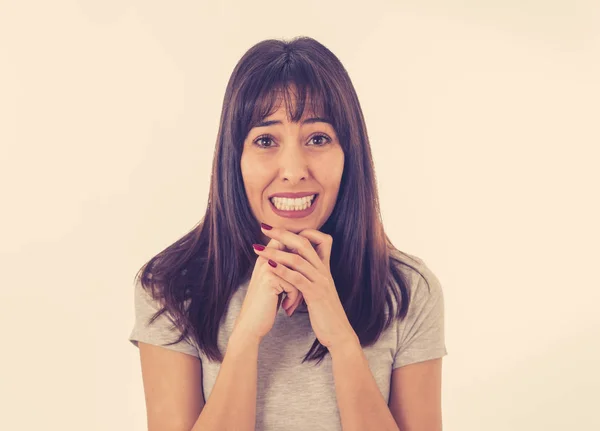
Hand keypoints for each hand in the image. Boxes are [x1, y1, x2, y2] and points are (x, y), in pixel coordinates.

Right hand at [232, 236, 302, 341]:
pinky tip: (286, 307)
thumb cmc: (266, 304)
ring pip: (298, 273)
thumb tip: (307, 257)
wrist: (251, 324)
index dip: (300, 251)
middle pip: (296, 257)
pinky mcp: (270, 280)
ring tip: (292, 303)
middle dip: (302, 276)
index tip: (305, 267)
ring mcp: (266, 267)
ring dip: (298, 291)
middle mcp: (265, 257)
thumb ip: (285, 268)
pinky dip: (294, 299)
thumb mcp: (275, 282)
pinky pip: (294, 285)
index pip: (288, 243)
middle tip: (298, 296)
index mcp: (266, 255)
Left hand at [252, 224, 357, 350]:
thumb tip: (297, 266)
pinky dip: (282, 270)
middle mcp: (323, 271)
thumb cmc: (325, 312)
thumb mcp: (319, 289)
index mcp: (324, 268)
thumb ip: (310, 276)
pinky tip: (269, 266)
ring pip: (297, 259)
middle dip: (282, 233)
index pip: (320, 239)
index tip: (281, 229)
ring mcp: (320, 282)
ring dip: (275, 252)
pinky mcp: (315, 295)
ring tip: (258, 248)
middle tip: (264, 227)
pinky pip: (297, 278)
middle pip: (304, 243)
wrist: (338, 333)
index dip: (302, 231)